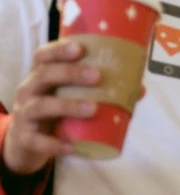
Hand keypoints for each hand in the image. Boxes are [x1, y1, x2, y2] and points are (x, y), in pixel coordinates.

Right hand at [2, 39, 99, 175]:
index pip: (44, 54)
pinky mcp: (24, 138)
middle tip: (97, 76)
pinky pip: (38, 141)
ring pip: (41, 106)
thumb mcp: (71, 92)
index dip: (60, 49)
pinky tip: (73, 146)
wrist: (27, 139)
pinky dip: (55, 144)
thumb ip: (102, 87)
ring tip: (93, 109)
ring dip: (68, 106)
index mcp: (42, 72)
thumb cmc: (56, 104)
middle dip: (71, 73)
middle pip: (45, 75)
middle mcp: (29, 89)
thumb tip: (140, 89)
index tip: (81, 48)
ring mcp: (24, 114)